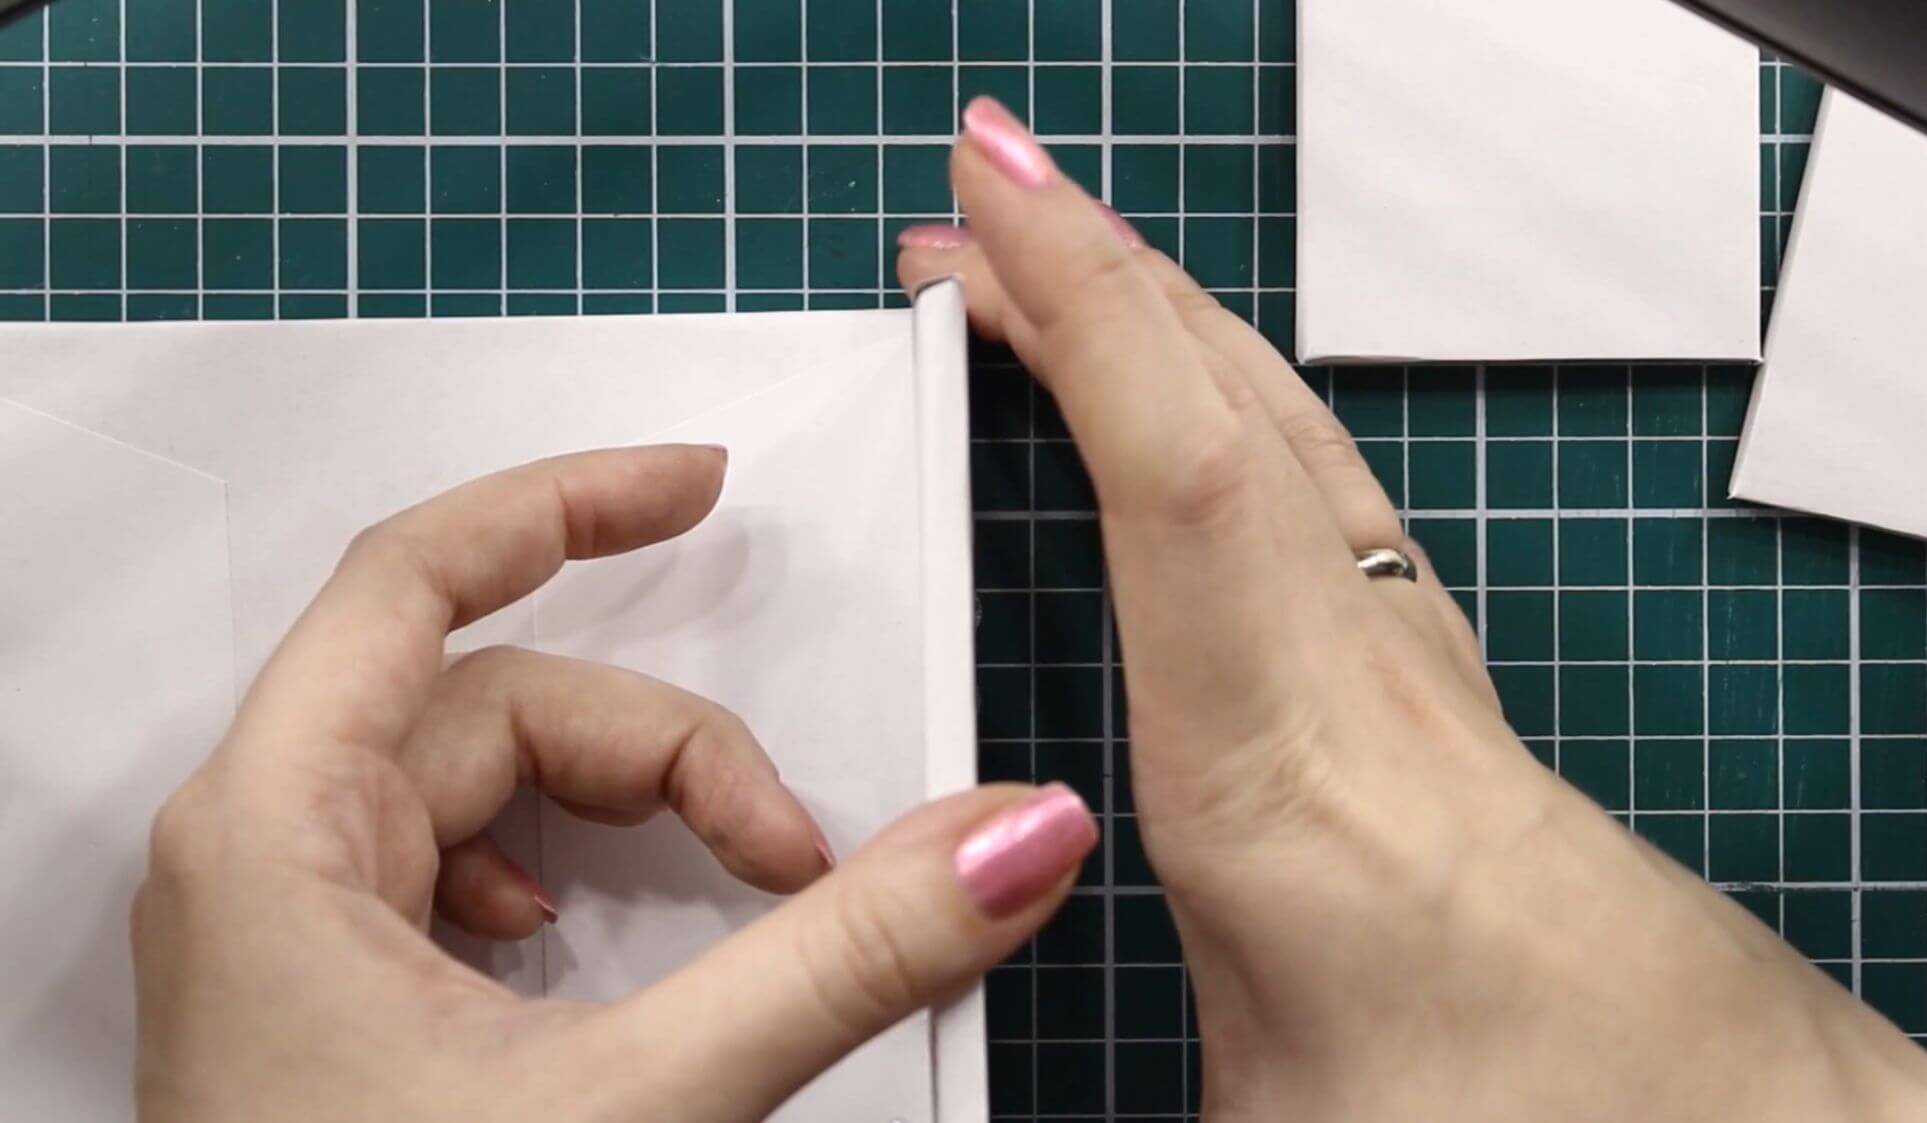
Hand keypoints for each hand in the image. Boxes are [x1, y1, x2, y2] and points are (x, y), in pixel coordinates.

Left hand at [131, 446, 1096, 1120]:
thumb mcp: (642, 1102)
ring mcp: (288, 922)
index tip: (700, 486)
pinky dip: (562, 873)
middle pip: (495, 699)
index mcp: (277, 832)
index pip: (414, 575)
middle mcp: (261, 853)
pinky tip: (589, 943)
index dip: (570, 504)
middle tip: (794, 850)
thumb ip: (840, 960)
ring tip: (721, 894)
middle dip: (667, 750)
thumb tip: (1011, 836)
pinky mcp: (328, 988)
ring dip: (626, 815)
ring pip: (487, 783)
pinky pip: (456, 862)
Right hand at [898, 97, 1926, 1120]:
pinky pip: (1309, 471)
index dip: (1086, 318)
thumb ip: (1132, 1067)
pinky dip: (1217, 391)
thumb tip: (992, 1037)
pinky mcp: (1419, 660)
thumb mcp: (1280, 1122)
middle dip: (1089, 275)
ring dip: (1156, 318)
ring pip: (1284, 422)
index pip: (1187, 484)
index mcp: (1293, 776)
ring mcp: (1406, 648)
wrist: (1711, 1109)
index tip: (989, 202)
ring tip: (1043, 268)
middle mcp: (1362, 671)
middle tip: (964, 210)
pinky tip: (1176, 395)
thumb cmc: (1520, 1100)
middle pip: (1236, 407)